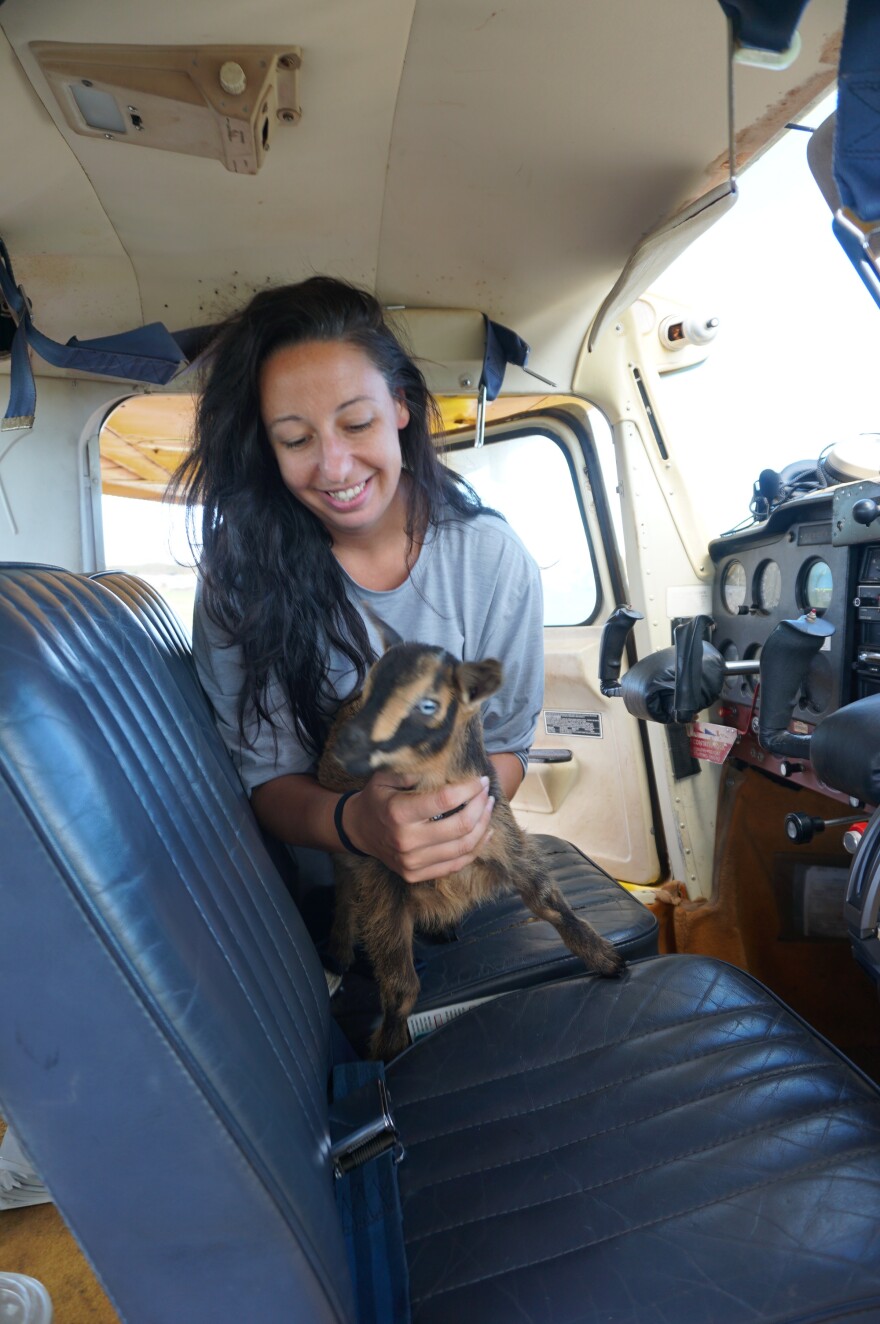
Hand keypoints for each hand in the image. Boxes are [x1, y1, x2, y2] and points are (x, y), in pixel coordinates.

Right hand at [341, 773, 494, 882]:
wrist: (358, 830)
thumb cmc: (377, 798)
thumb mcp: (386, 777)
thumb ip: (413, 771)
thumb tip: (446, 768)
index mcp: (398, 812)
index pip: (445, 800)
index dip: (469, 789)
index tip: (481, 779)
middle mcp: (406, 841)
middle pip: (460, 826)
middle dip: (481, 806)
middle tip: (487, 792)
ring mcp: (412, 862)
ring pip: (463, 848)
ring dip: (483, 826)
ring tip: (489, 808)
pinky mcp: (416, 875)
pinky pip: (455, 865)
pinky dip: (476, 849)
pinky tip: (485, 832)